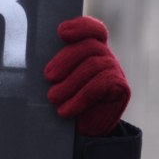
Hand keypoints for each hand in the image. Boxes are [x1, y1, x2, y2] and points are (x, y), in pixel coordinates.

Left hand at [43, 16, 130, 136]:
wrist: (82, 131)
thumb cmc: (65, 100)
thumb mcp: (58, 80)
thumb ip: (55, 65)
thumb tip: (36, 56)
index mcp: (91, 48)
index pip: (93, 29)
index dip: (80, 27)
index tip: (61, 32)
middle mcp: (106, 56)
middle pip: (89, 46)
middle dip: (66, 60)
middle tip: (48, 77)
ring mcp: (116, 70)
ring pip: (93, 65)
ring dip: (69, 83)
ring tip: (52, 98)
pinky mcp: (122, 88)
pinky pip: (100, 86)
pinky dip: (79, 99)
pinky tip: (65, 110)